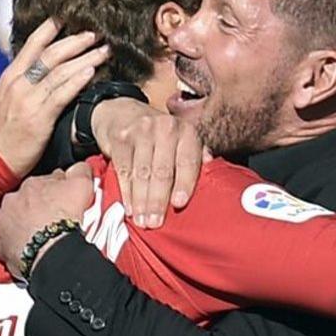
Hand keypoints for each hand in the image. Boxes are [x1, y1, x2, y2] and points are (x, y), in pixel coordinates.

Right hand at [0, 20, 108, 175]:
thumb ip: (13, 86)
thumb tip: (24, 74)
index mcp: (8, 78)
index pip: (31, 46)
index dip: (49, 30)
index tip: (66, 19)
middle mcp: (18, 84)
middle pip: (50, 54)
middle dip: (74, 41)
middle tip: (93, 33)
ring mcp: (28, 100)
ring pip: (60, 71)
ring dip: (85, 58)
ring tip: (103, 50)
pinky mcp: (39, 118)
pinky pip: (62, 94)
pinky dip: (78, 80)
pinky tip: (92, 72)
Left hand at [0, 163, 94, 278]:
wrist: (51, 250)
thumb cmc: (64, 218)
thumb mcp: (81, 184)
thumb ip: (79, 170)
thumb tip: (80, 167)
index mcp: (31, 184)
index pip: (45, 181)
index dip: (56, 190)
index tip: (63, 198)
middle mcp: (13, 200)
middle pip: (26, 199)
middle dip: (36, 206)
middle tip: (52, 217)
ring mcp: (4, 223)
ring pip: (11, 219)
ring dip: (21, 223)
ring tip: (38, 233)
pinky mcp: (1, 246)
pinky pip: (0, 244)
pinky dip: (8, 245)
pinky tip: (18, 248)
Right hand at [91, 98, 201, 227]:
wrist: (124, 112)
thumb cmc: (159, 137)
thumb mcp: (181, 141)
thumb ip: (196, 159)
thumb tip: (214, 177)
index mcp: (187, 132)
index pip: (188, 161)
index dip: (184, 183)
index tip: (179, 204)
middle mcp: (165, 128)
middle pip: (162, 170)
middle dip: (158, 200)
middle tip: (155, 223)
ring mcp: (141, 131)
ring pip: (142, 173)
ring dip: (141, 201)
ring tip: (142, 221)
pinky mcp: (121, 138)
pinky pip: (124, 170)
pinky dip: (126, 192)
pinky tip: (129, 207)